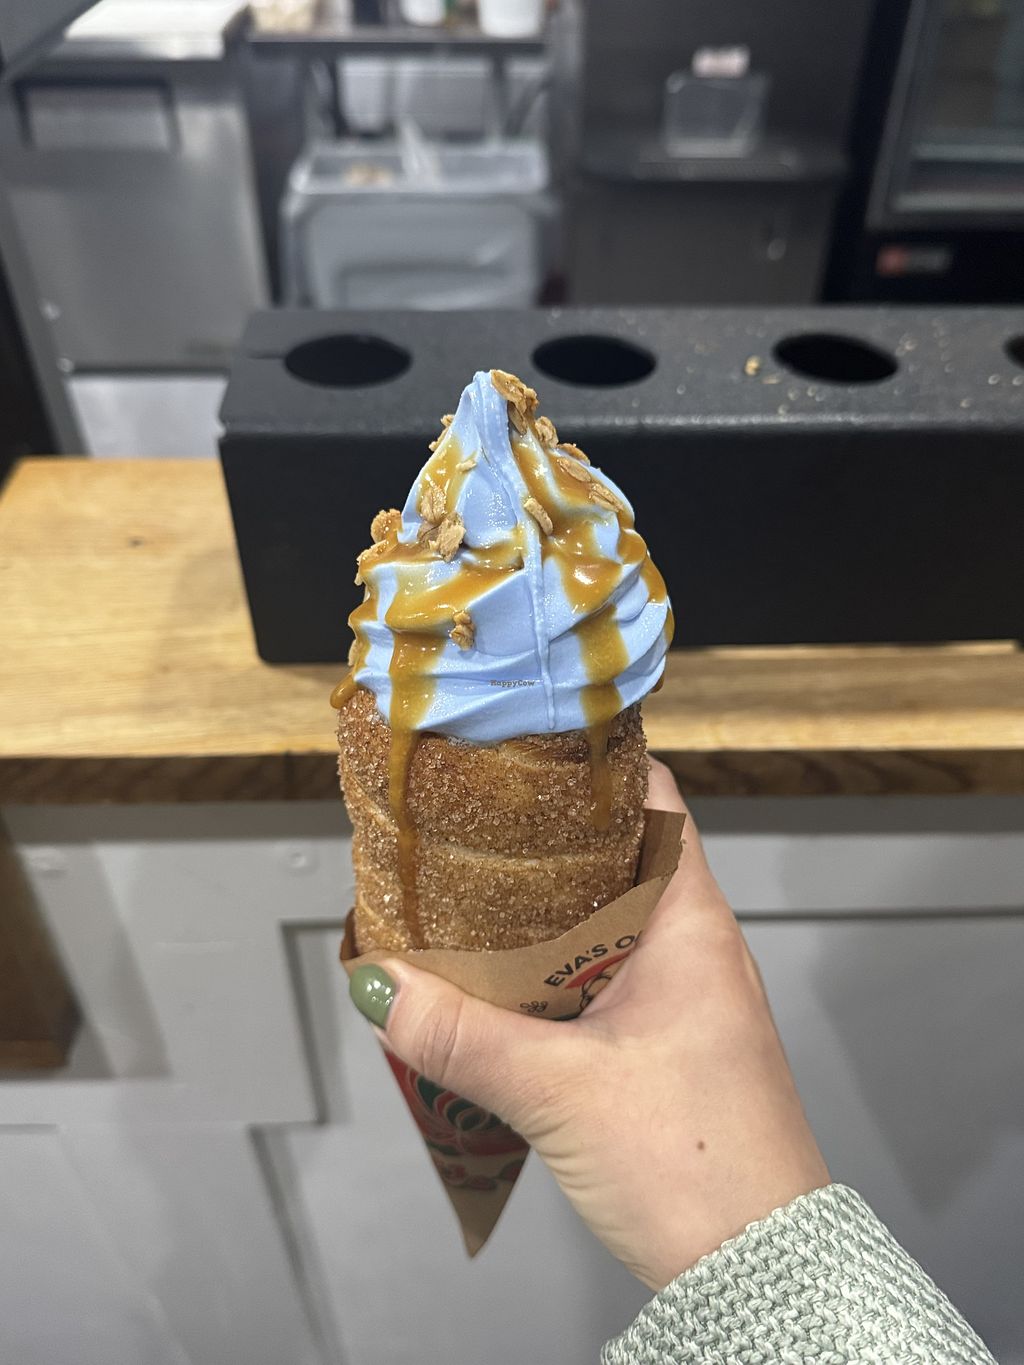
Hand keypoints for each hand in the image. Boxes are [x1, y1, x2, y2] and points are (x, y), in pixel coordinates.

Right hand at [353, 759, 828, 1289]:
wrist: (756, 1275)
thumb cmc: (702, 1170)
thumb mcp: (561, 1092)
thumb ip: (463, 1037)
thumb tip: (384, 987)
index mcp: (693, 925)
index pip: (655, 804)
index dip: (594, 769)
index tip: (527, 753)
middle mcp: (694, 949)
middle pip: (614, 861)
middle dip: (541, 850)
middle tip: (469, 835)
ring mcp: (682, 997)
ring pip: (601, 927)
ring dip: (540, 920)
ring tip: (467, 906)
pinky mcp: (664, 1045)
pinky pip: (597, 983)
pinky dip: (549, 977)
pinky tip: (498, 993)